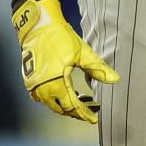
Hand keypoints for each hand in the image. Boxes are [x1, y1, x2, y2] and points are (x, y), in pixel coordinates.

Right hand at [13, 0, 117, 123]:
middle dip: (76, 112)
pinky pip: (42, 97)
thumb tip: (116, 80)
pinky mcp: (29, 80)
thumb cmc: (60, 37)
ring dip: (65, 106)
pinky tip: (66, 93)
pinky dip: (55, 99)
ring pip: (51, 104)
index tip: (95, 119)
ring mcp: (33, 85)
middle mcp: (42, 88)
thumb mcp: (82, 53)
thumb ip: (98, 69)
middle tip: (91, 110)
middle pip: (61, 108)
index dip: (84, 114)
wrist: (37, 25)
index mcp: (56, 82)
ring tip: (82, 101)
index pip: (72, 106)